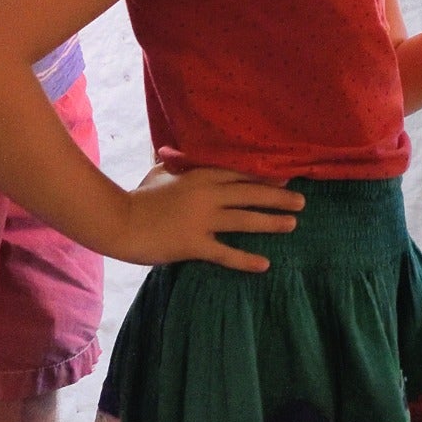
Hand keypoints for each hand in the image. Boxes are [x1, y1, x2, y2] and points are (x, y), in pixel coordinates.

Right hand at [110, 160, 304, 268]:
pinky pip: (226, 252)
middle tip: (302, 201)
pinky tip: (264, 265)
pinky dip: (246, 260)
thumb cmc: (139, 196)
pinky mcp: (193, 244)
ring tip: (292, 224)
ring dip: (271, 222)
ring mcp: (202, 220)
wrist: (119, 221)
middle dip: (279, 197)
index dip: (266, 176)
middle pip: (251, 193)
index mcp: (200, 175)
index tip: (287, 177)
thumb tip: (188, 156)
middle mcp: (207, 194)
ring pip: (245, 219)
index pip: (241, 173)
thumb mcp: (163, 172)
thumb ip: (181, 165)